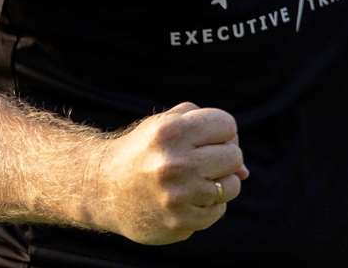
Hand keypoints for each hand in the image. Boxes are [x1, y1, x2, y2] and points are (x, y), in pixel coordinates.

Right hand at [92, 101, 248, 244]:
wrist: (102, 188)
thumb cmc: (143, 151)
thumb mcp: (167, 125)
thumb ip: (208, 130)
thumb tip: (245, 171)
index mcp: (170, 132)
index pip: (226, 125)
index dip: (222, 131)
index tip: (209, 138)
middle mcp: (174, 163)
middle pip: (234, 155)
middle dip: (224, 156)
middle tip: (203, 160)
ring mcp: (177, 196)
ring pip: (232, 186)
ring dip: (220, 183)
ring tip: (197, 180)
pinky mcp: (178, 222)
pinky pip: (218, 212)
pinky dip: (209, 205)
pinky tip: (189, 199)